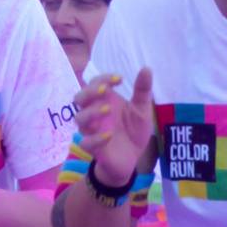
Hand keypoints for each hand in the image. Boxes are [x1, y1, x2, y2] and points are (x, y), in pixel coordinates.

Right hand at [74, 68, 154, 184]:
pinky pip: (86, 142)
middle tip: (105, 91)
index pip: (96, 83)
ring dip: (91, 113)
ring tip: (108, 110)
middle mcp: (94, 113)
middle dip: (89, 92)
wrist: (132, 158)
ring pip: (79, 118)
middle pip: (79, 98)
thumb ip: (142, 91)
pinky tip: (109, 135)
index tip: (120, 79)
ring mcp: (91, 130)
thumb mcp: (142, 110)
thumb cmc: (132, 130)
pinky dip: (96, 138)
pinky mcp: (93, 147)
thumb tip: (147, 68)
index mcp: (104, 100)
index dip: (104, 79)